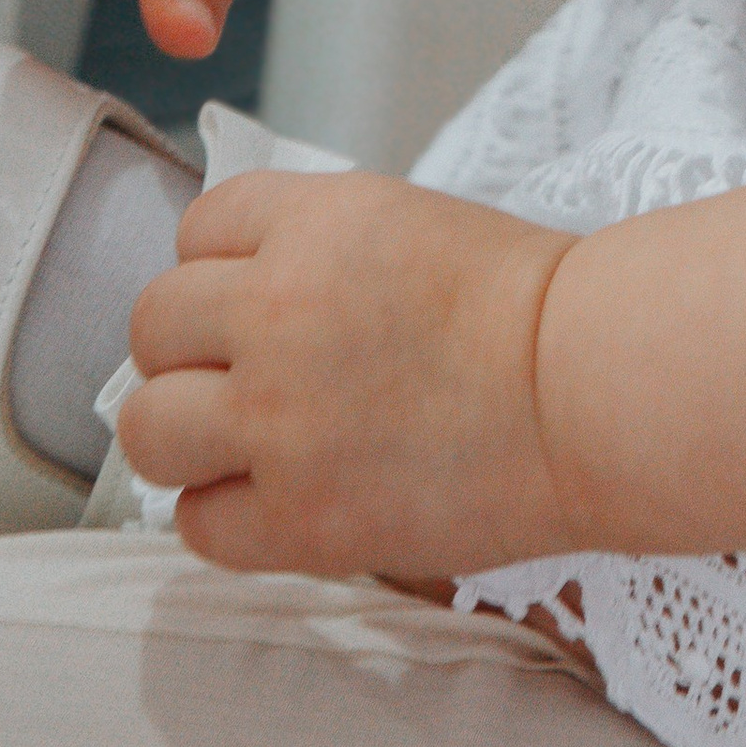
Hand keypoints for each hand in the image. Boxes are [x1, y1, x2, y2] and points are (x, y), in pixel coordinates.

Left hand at [122, 167, 576, 576]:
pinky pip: (197, 524)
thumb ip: (313, 248)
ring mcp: (278, 419)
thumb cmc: (532, 309)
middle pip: (154, 324)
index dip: (225, 266)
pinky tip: (280, 500)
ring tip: (246, 445)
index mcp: (314, 222)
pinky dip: (227, 516)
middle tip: (249, 375)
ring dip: (187, 433)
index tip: (258, 299)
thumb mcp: (408, 225)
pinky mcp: (298, 517)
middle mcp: (278, 309)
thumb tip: (235, 293)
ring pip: (149, 427)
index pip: (198, 226)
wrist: (595, 391)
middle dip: (192, 349)